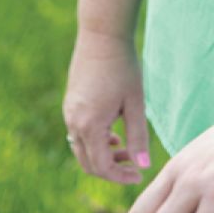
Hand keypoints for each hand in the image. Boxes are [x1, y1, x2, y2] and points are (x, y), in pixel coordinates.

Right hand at [63, 29, 150, 183]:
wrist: (102, 36)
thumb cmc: (124, 67)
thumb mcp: (136, 103)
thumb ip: (139, 137)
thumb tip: (144, 166)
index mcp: (90, 125)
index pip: (102, 167)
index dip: (121, 176)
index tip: (139, 175)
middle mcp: (74, 123)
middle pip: (88, 163)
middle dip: (111, 169)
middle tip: (134, 166)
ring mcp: (69, 114)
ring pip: (82, 150)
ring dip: (103, 155)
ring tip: (126, 149)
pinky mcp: (70, 105)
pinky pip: (79, 134)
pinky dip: (95, 142)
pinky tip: (114, 134)